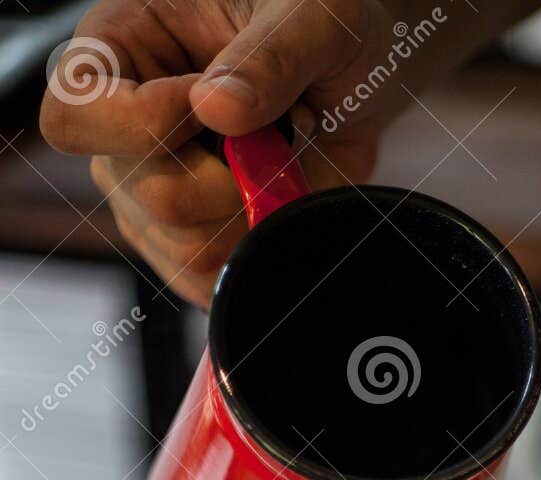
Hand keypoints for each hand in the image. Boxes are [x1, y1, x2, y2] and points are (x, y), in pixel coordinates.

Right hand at [40, 0, 411, 306]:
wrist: (353, 75)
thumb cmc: (318, 23)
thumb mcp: (313, 16)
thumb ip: (270, 55)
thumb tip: (216, 107)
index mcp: (121, 45)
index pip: (73, 115)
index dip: (142, 127)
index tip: (210, 107)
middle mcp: (122, 126)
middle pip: (149, 195)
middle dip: (233, 179)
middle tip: (278, 134)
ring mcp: (149, 192)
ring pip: (187, 246)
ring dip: (256, 211)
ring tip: (281, 158)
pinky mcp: (185, 240)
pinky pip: (211, 279)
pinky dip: (258, 250)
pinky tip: (277, 199)